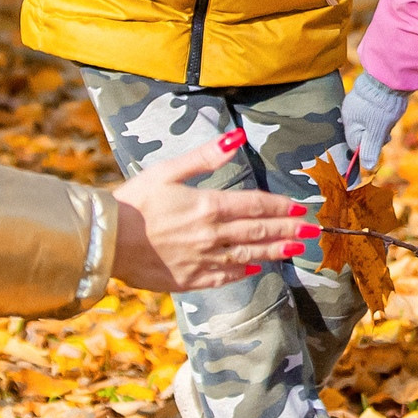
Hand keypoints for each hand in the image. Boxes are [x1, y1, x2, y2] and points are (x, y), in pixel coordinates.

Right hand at [111, 131, 312, 292]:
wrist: (105, 241)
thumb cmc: (132, 202)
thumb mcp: (167, 171)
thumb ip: (205, 157)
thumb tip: (237, 137)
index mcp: (208, 206)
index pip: (255, 205)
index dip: (280, 206)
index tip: (300, 208)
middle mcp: (211, 235)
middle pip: (258, 232)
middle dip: (288, 230)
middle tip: (313, 232)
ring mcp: (202, 260)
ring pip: (247, 256)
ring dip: (274, 252)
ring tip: (296, 250)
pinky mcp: (188, 280)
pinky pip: (224, 277)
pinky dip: (242, 272)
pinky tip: (255, 269)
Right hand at [339, 72, 409, 180]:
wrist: (391, 77)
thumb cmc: (382, 106)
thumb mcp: (377, 131)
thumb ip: (370, 149)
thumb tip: (367, 167)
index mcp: (349, 121)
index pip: (354, 144)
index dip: (367, 149)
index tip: (380, 145)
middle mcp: (350, 111)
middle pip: (361, 133)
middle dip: (375, 137)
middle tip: (388, 134)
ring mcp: (357, 102)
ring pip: (367, 123)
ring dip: (379, 126)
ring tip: (390, 121)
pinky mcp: (367, 95)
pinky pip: (371, 111)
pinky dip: (379, 115)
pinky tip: (388, 112)